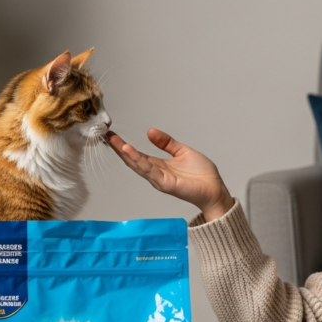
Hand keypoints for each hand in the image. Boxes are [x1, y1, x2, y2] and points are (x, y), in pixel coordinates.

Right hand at [106, 128, 233, 220]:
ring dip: (125, 153)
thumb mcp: (182, 152)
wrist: (215, 190)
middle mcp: (155, 174)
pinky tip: (130, 151)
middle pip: (132, 160)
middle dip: (119, 148)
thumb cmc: (202, 175)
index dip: (124, 145)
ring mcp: (159, 180)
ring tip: (115, 141)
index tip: (112, 135)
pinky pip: (149, 171)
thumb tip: (150, 131)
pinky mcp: (166, 184)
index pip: (137, 154)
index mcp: (158, 166)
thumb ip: (166, 143)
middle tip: (106, 136)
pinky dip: (138, 161)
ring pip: (138, 165)